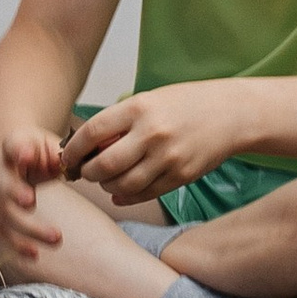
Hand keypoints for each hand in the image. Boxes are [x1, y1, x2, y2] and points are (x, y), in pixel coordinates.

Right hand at [0, 117, 66, 261]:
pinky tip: (35, 255)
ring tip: (56, 237)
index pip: (11, 144)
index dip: (18, 150)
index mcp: (9, 144)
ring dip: (26, 228)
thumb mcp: (47, 145)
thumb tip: (69, 166)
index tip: (27, 154)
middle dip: (13, 191)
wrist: (8, 155)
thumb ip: (58, 155)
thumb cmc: (35, 151)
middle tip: (31, 201)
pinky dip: (15, 246)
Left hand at [59, 81, 249, 204]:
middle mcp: (151, 134)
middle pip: (104, 164)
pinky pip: (144, 194)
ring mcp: (166, 159)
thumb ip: (122, 121)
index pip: (93, 132)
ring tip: (105, 180)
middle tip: (84, 172)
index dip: (74, 148)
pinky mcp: (179, 178)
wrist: (229, 114)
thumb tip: (89, 144)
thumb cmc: (186, 103)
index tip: (67, 156)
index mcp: (139, 108)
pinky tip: (121, 193)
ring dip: (107, 187)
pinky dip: (127, 197)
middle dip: (88, 173)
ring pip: (123, 185)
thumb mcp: (150, 100)